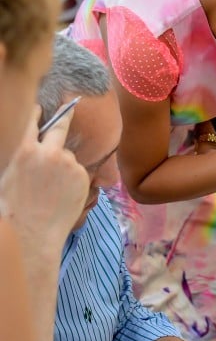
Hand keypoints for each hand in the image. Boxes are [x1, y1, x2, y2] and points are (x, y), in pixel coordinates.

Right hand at [0, 105, 88, 249]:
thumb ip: (24, 156)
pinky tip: (62, 194)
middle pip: (60, 126)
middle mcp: (49, 152)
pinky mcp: (82, 176)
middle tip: (70, 107)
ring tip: (53, 188)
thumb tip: (32, 148)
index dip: (37, 112)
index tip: (41, 108)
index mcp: (25, 151)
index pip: (32, 121)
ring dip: (63, 163)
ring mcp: (68, 164)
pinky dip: (72, 178)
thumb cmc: (14, 208)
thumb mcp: (9, 174)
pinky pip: (77, 171)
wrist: (32, 232)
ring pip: (67, 156)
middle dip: (65, 116)